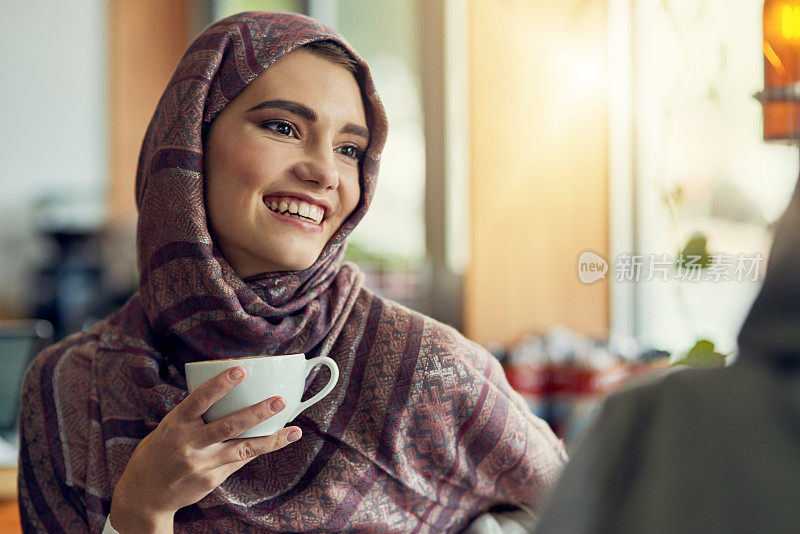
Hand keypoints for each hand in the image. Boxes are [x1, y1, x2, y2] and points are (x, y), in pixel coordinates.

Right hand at [109, 366, 301, 532]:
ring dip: (270, 438)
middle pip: (227, 426)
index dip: (220, 384)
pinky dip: (260, 448)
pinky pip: (240, 459)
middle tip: (278, 401)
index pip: (199, 400)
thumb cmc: (162, 449)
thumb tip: (235, 393)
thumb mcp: (171, 426)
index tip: (240, 370)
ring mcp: (202, 464)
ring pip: (242, 448)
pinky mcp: (212, 479)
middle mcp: (189, 444)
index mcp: (176, 423)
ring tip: (293, 430)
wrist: (145, 493)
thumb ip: (197, 414)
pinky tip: (279, 439)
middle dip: (256, 413)